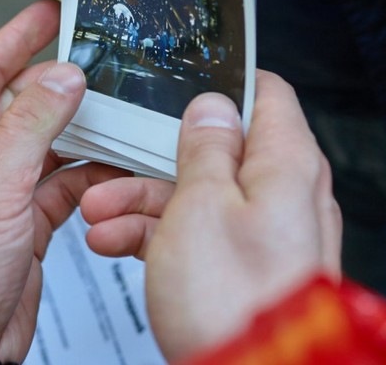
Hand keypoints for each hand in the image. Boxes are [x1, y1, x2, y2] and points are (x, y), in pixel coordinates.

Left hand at [0, 0, 127, 361]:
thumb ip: (30, 129)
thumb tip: (62, 75)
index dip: (18, 36)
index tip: (51, 7)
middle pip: (20, 103)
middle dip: (59, 83)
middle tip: (102, 55)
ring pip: (46, 141)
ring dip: (80, 129)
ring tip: (119, 105)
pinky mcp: (24, 219)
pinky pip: (62, 179)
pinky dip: (88, 171)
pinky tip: (114, 160)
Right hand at [81, 71, 341, 362]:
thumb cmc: (235, 301)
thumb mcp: (202, 204)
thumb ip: (206, 148)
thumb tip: (211, 107)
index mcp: (286, 163)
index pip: (266, 95)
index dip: (221, 86)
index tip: (178, 87)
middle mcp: (285, 194)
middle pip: (220, 151)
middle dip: (159, 157)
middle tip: (116, 163)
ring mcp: (267, 233)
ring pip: (202, 196)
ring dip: (146, 201)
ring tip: (99, 215)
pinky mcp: (249, 268)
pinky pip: (202, 235)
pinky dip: (160, 235)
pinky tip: (116, 243)